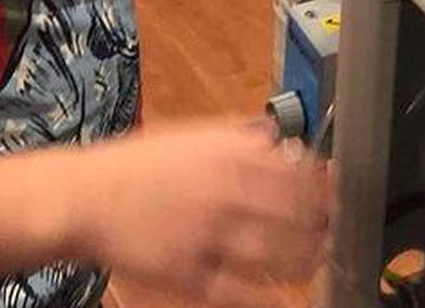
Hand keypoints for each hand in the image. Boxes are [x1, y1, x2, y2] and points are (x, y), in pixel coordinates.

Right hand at [68, 119, 334, 307]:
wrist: (88, 197)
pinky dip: (269, 298)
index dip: (325, 184)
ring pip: (279, 256)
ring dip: (307, 259)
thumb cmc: (141, 164)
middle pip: (298, 215)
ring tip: (317, 259)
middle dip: (324, 223)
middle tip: (333, 228)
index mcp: (231, 156)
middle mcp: (228, 194)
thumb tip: (277, 136)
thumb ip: (239, 135)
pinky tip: (283, 297)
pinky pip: (241, 294)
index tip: (336, 189)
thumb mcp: (193, 134)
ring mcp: (211, 238)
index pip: (299, 171)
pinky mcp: (191, 276)